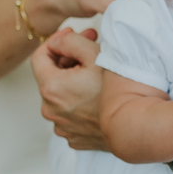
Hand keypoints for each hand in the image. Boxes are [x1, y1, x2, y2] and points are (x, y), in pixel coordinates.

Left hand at [32, 27, 106, 148]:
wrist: (134, 123)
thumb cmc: (116, 90)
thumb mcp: (93, 54)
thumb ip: (69, 41)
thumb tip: (57, 42)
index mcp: (50, 88)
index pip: (38, 58)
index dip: (54, 42)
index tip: (70, 36)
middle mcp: (50, 110)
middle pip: (51, 78)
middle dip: (68, 62)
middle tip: (90, 52)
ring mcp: (62, 127)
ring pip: (60, 98)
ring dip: (73, 85)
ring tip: (95, 77)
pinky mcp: (73, 138)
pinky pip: (70, 116)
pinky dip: (79, 106)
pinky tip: (96, 99)